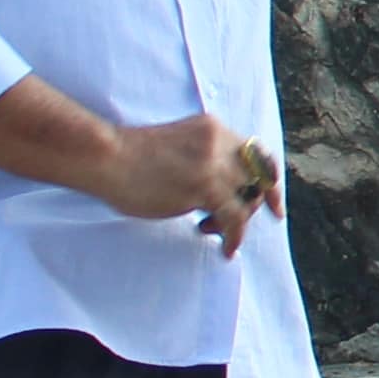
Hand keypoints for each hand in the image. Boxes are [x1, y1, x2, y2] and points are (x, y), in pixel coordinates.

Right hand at [92, 114, 274, 254]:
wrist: (104, 156)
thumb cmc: (128, 158)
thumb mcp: (177, 146)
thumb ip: (203, 158)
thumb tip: (222, 193)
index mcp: (212, 129)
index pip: (256, 153)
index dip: (269, 179)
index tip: (274, 203)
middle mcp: (219, 142)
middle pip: (257, 178)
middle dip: (252, 204)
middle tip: (233, 224)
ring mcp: (213, 164)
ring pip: (247, 200)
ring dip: (234, 221)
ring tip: (207, 230)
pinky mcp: (204, 187)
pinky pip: (235, 219)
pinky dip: (234, 237)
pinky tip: (225, 248)